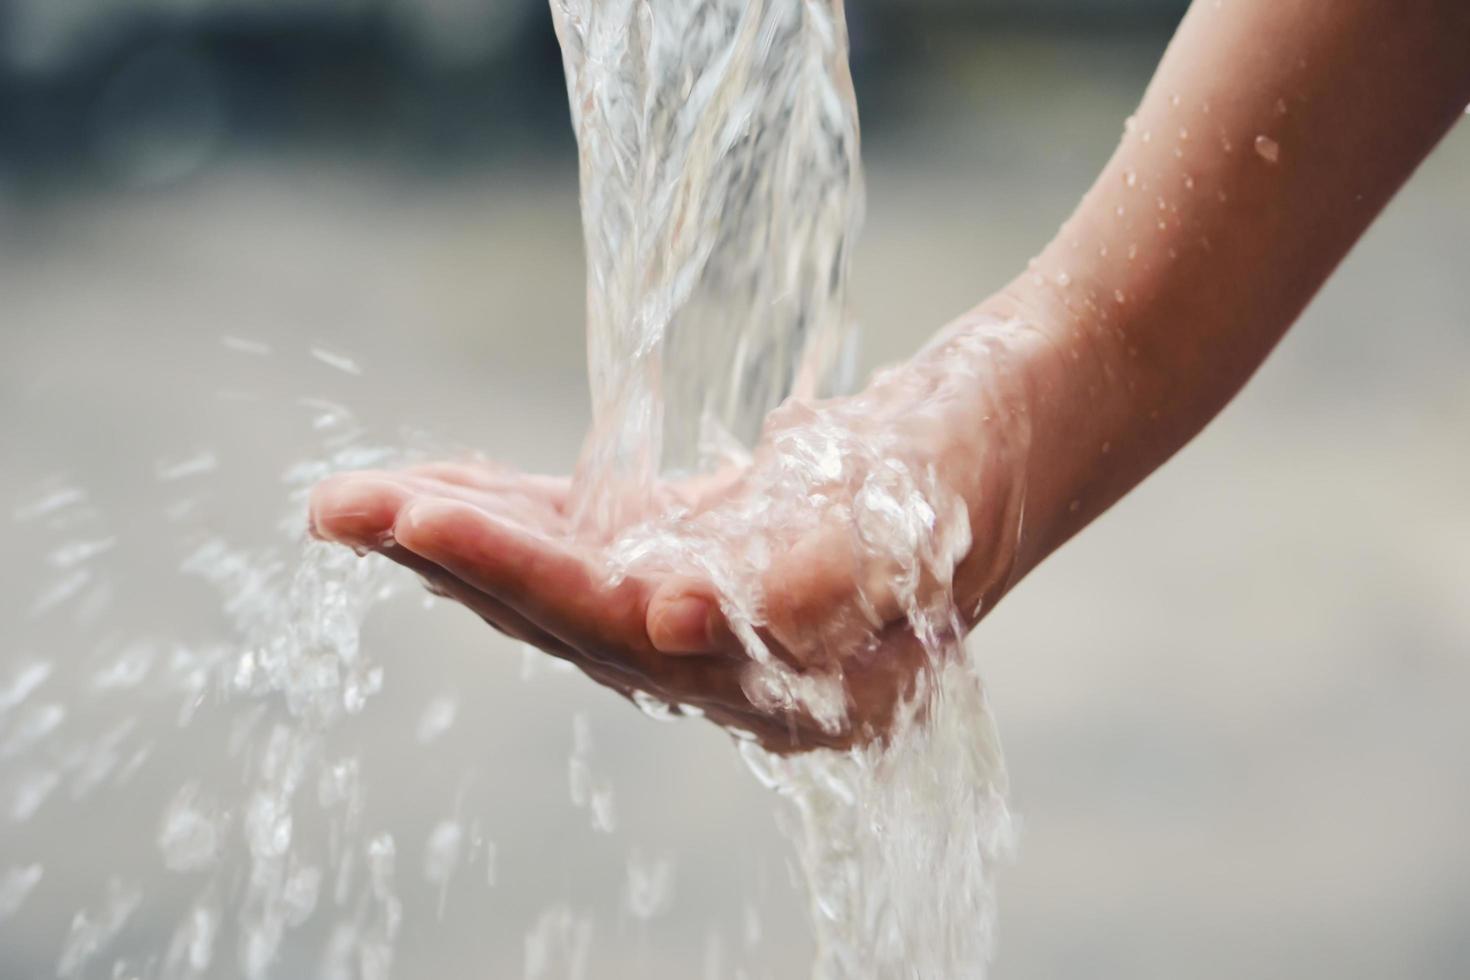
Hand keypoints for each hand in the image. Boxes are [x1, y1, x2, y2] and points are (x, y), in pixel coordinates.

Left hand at [309, 312, 1038, 751]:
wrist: (1027, 414)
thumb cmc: (990, 451)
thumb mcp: (924, 507)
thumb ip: (821, 577)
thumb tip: (677, 623)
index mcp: (793, 686)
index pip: (622, 633)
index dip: (516, 573)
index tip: (415, 515)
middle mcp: (741, 671)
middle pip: (567, 618)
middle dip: (452, 560)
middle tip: (340, 505)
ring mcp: (719, 617)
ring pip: (565, 584)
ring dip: (462, 537)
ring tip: (353, 499)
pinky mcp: (709, 556)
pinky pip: (595, 543)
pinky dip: (520, 512)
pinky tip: (447, 483)